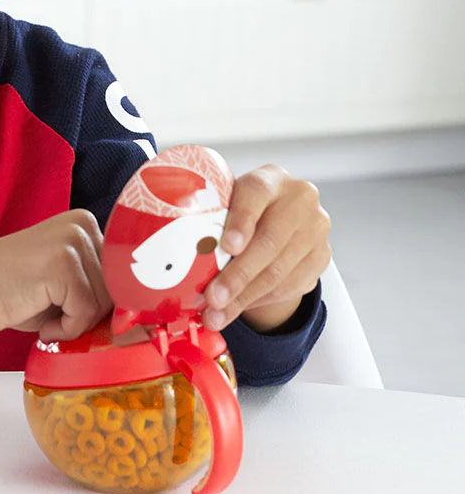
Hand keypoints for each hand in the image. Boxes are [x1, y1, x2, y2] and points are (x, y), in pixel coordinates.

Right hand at [0, 209, 111, 342]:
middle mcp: (82, 226)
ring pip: (103, 303)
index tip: (92, 320)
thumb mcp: (61, 282)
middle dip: (90, 315)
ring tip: (46, 318)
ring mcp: (72, 242)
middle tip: (58, 319)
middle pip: (117, 289)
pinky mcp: (61, 264)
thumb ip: (94, 286)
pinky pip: (84, 313)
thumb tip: (135, 318)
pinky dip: (64, 330)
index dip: (109, 304)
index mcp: (85, 224)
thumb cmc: (11, 289)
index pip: (122, 274)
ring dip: (76, 324)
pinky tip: (42, 324)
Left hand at [201, 165, 330, 332]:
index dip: (241, 221)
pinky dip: (259, 301)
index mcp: (270, 178)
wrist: (282, 215)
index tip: (227, 247)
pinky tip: (238, 308)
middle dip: (237, 276)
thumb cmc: (241, 209)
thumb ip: (210, 215)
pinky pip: (289, 287)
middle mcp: (300, 200)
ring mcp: (316, 230)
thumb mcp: (228, 200)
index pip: (256, 193)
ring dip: (244, 298)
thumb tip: (173, 252)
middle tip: (212, 298)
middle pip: (269, 241)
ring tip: (217, 315)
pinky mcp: (321, 258)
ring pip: (279, 271)